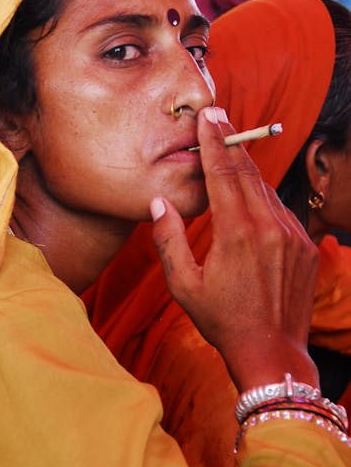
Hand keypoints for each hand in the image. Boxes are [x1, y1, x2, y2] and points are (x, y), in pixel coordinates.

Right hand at [151, 106, 319, 392]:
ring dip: (248, 173)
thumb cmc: (222, 320)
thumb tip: (159, 202)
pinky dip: (265, 202)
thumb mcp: (184, 285)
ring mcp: (293, 235)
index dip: (213, 141)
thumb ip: (168, 240)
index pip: (222, 173)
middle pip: (247, 173)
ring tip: (231, 160)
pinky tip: (252, 206)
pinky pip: (283, 213)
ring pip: (267, 191)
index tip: (209, 115)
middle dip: (231, 144)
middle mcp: (269, 226)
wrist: (271, 351)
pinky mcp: (307, 247)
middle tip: (220, 118)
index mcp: (236, 232)